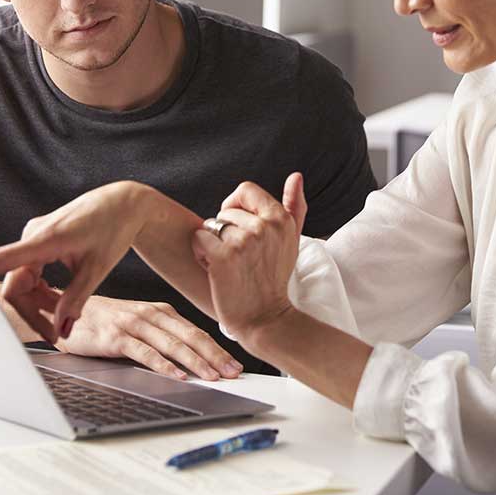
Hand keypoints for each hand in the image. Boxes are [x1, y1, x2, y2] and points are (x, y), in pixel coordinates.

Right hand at [0, 181, 148, 343]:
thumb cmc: (113, 228)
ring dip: (37, 303)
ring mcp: (33, 237)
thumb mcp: (98, 268)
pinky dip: (40, 290)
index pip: (5, 258)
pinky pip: (28, 272)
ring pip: (21, 281)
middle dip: (32, 312)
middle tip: (55, 334)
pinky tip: (57, 300)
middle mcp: (33, 235)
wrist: (123, 204)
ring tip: (62, 317)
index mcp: (47, 238)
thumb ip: (76, 299)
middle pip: (15, 284)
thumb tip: (61, 329)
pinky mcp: (38, 241)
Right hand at [59, 296, 242, 380]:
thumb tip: (190, 359)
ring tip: (213, 376)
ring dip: (196, 362)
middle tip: (234, 373)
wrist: (64, 313)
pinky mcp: (115, 336)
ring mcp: (134, 324)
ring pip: (172, 344)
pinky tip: (176, 375)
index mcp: (160, 311)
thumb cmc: (102, 321)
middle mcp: (151, 314)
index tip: (234, 364)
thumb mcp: (137, 324)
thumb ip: (160, 336)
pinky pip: (144, 352)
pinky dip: (163, 364)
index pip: (196, 331)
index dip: (218, 349)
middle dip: (215, 356)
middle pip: (191, 337)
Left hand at [192, 172, 306, 341]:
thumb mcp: (292, 240)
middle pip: (226, 211)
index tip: (238, 227)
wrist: (265, 318)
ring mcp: (244, 241)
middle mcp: (264, 226)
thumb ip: (295, 206)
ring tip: (227, 264)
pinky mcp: (223, 257)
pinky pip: (199, 238)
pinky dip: (200, 252)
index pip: (245, 190)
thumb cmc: (274, 278)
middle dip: (224, 231)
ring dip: (212, 243)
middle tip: (236, 256)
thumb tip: (296, 175)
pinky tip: (213, 268)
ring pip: (211, 225)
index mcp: (281, 219)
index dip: (236, 205)